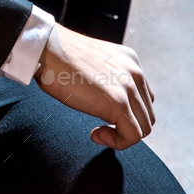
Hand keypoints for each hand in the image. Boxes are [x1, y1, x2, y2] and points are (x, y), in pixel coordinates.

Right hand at [34, 23, 154, 149]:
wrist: (47, 50)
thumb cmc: (61, 58)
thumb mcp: (96, 64)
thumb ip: (111, 79)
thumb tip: (110, 103)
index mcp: (130, 61)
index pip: (144, 99)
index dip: (128, 113)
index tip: (106, 116)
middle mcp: (135, 71)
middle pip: (147, 115)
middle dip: (125, 126)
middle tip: (101, 126)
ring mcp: (129, 87)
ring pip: (143, 128)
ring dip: (121, 135)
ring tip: (98, 130)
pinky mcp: (119, 103)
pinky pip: (132, 136)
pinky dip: (117, 143)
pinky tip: (96, 134)